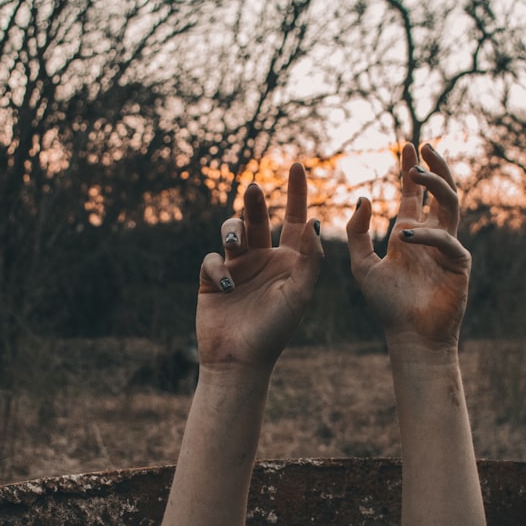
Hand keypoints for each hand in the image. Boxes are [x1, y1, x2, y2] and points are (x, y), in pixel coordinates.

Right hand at [196, 163, 322, 368]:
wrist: (241, 360)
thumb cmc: (276, 330)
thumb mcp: (300, 293)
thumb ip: (310, 258)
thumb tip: (314, 220)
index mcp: (290, 260)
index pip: (294, 219)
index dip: (296, 192)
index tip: (297, 166)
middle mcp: (264, 258)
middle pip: (258, 218)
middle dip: (255, 201)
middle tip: (255, 188)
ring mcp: (238, 267)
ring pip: (231, 231)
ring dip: (232, 230)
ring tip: (235, 242)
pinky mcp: (212, 279)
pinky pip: (211, 260)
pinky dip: (216, 268)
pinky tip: (225, 287)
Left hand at [346, 143, 469, 346]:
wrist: (410, 336)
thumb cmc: (388, 305)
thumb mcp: (363, 266)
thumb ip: (357, 234)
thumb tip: (363, 198)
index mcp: (410, 234)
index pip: (414, 195)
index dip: (411, 170)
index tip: (408, 146)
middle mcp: (431, 236)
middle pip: (439, 192)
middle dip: (433, 167)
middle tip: (422, 147)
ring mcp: (448, 248)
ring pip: (451, 205)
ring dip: (436, 185)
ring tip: (416, 173)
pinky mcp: (459, 264)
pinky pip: (447, 241)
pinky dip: (428, 236)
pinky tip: (407, 237)